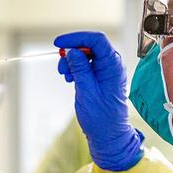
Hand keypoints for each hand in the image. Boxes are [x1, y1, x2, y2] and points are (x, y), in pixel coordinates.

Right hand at [55, 31, 144, 170]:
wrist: (108, 134)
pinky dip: (75, 68)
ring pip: (86, 54)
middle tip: (61, 67)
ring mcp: (106, 70)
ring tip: (66, 76)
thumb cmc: (101, 117)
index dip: (77, 37)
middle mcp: (112, 65)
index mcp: (113, 66)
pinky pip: (86, 65)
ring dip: (72, 61)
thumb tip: (72, 51)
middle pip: (90, 45)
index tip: (59, 43)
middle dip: (72, 52)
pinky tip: (71, 79)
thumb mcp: (87, 91)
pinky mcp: (100, 77)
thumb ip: (80, 69)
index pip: (96, 40)